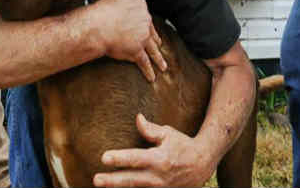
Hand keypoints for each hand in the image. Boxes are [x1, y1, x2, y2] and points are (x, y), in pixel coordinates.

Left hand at [93, 113, 212, 187]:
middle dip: (113, 181)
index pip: (135, 158)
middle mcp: (158, 176)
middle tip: (96, 179)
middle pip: (131, 180)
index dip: (119, 158)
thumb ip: (150, 130)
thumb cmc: (183, 145)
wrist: (202, 164)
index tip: (104, 157)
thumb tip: (137, 118)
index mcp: (160, 158)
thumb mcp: (168, 134)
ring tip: (102, 186)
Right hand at [94, 0, 166, 81]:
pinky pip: (144, 62)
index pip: (144, 14)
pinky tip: (152, 77)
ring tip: (163, 66)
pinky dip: (148, 71)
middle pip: (151, 31)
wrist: (99, 25)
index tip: (146, 25)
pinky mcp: (137, 51)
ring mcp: (142, 37)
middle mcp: (144, 20)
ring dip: (158, 59)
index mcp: (140, 5)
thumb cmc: (102, 10)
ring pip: (152, 49)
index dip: (144, 21)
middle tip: (158, 44)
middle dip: (155, 39)